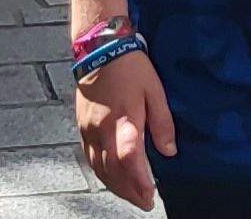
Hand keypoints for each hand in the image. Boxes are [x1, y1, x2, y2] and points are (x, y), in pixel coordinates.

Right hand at [74, 50, 173, 209]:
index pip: (129, 158)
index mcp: (122, 119)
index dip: (138, 180)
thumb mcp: (155, 91)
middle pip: (112, 170)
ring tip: (131, 195)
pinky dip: (101, 173)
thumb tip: (169, 151)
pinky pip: (90, 158)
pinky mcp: (81, 127)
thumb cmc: (130, 68)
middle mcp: (101, 129)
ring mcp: (88, 130)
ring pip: (98, 168)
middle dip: (129, 191)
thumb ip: (162, 123)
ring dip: (115, 186)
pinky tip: (111, 178)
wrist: (99, 49)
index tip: (150, 193)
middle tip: (145, 202)